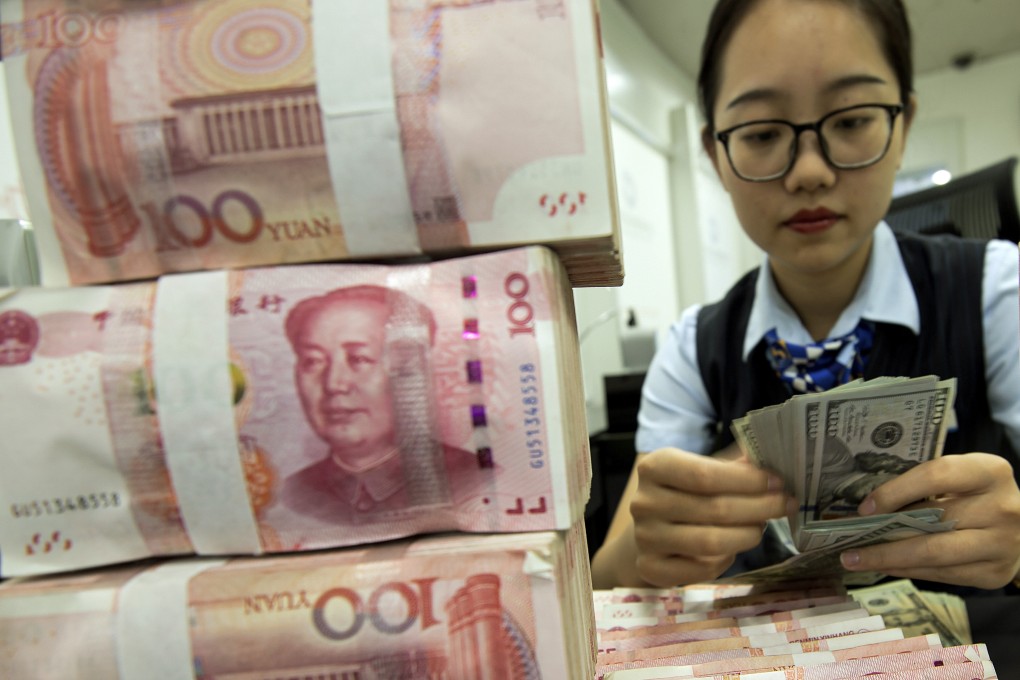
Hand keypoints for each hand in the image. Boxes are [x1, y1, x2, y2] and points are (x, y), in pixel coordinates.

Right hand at [629, 447, 793, 586]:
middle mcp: (644, 502)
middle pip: (714, 508)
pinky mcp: (651, 568)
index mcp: (654, 467)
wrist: (649, 529)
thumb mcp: (701, 468)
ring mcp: (645, 537)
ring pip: (711, 542)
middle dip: (760, 506)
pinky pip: (703, 568)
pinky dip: (727, 558)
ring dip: (748, 534)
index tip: (778, 481)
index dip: (747, 480)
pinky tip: (735, 547)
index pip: (705, 475)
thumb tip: (772, 456)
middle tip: (786, 503)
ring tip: (762, 525)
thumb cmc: (683, 493)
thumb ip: (733, 464)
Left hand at [840, 453, 1019, 588]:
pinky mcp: (996, 574)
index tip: (865, 507)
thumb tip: (868, 507)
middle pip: (932, 523)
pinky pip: (942, 575)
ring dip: (888, 560)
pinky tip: (885, 566)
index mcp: (990, 472)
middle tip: (846, 545)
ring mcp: (1002, 545)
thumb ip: (926, 486)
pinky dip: (908, 571)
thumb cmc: (977, 494)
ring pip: (933, 555)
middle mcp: (1003, 508)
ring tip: (856, 560)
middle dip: (882, 537)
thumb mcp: (960, 478)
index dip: (896, 491)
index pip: (936, 475)